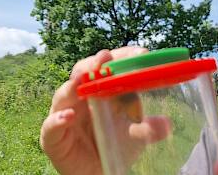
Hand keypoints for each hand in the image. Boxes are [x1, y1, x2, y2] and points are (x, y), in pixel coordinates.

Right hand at [41, 46, 157, 174]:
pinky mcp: (52, 137)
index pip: (108, 65)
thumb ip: (150, 130)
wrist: (97, 174)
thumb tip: (166, 125)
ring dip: (72, 85)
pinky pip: (51, 126)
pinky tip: (69, 116)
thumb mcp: (136, 137)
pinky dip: (58, 119)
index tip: (141, 54)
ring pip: (63, 94)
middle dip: (92, 64)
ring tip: (82, 80)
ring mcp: (63, 114)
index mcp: (100, 90)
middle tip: (105, 58)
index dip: (122, 56)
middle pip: (82, 72)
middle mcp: (80, 97)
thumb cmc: (113, 146)